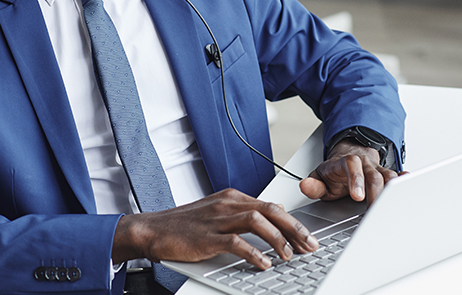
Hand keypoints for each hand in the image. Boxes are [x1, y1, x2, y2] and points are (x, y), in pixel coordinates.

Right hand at [112, 188, 318, 269]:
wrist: (153, 229)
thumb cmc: (184, 225)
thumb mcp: (217, 213)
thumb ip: (243, 214)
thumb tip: (273, 219)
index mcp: (232, 197)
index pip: (271, 205)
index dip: (293, 222)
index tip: (306, 237)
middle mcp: (227, 204)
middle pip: (270, 210)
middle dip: (294, 228)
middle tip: (309, 245)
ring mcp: (217, 219)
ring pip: (257, 221)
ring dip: (278, 239)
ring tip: (289, 255)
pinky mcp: (206, 237)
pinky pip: (236, 242)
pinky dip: (254, 253)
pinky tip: (263, 263)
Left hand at [299, 140, 398, 204]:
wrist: (347, 158)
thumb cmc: (335, 172)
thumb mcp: (319, 177)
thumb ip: (314, 185)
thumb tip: (305, 186)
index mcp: (346, 162)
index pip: (352, 165)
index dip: (356, 179)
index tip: (357, 196)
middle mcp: (364, 164)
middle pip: (374, 174)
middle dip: (376, 193)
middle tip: (374, 211)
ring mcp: (377, 169)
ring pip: (389, 176)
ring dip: (392, 191)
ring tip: (391, 208)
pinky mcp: (387, 176)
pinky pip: (398, 176)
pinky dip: (405, 182)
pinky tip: (410, 189)